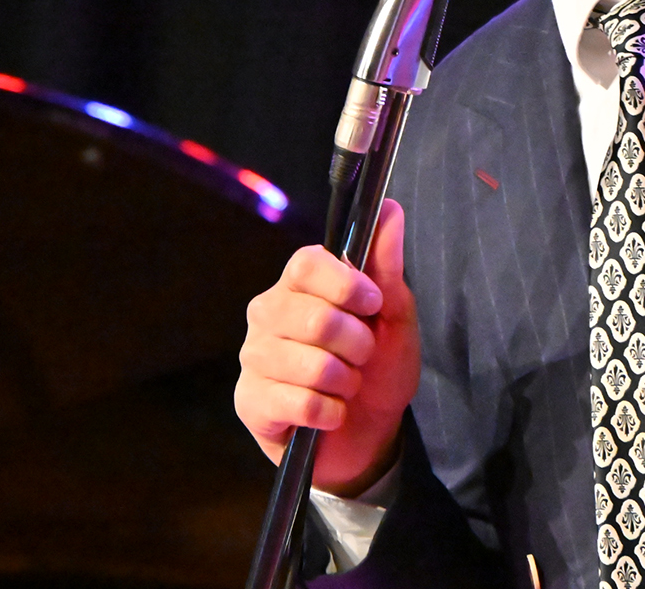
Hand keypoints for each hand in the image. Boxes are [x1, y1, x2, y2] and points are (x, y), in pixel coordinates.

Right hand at [235, 198, 420, 495]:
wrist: (369, 434)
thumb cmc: (379, 368)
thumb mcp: (395, 317)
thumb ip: (387, 266)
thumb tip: (390, 209)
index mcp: (299, 286)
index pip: (306, 264)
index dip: (345, 283)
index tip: (373, 303)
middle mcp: (267, 314)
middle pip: (314, 317)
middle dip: (357, 344)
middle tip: (363, 355)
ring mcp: (254, 358)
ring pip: (310, 364)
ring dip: (346, 381)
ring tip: (347, 384)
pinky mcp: (250, 401)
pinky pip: (300, 402)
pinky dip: (331, 411)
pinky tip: (330, 411)